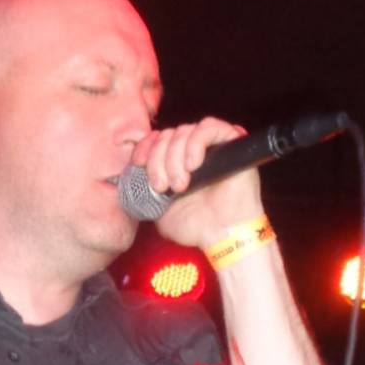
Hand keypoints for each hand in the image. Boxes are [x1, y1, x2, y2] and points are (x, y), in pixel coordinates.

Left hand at [131, 117, 264, 250]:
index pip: (157, 139)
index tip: (139, 164)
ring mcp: (213, 145)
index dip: (145, 147)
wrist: (222, 237)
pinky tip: (193, 166)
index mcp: (177, 163)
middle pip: (168, 135)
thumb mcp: (159, 211)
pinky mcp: (231, 142)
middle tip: (163, 187)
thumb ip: (146, 192)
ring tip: (180, 185)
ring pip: (184, 131)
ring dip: (175, 158)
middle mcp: (194, 151)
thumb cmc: (195, 227)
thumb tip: (132, 179)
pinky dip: (195, 144)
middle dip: (158, 160)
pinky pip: (208, 127)